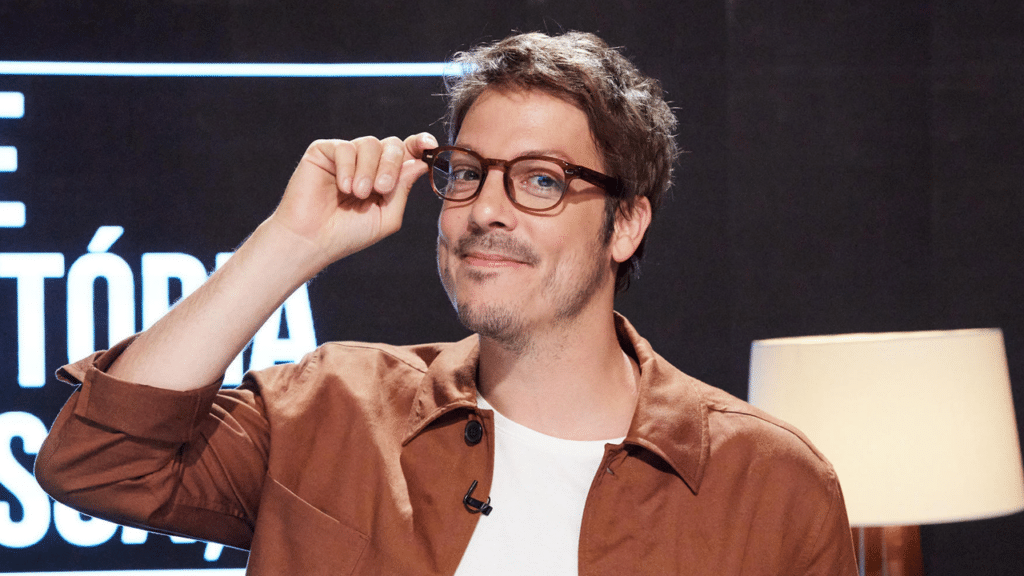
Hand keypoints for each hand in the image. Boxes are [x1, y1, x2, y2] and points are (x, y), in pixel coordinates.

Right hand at [269, 133, 437, 270]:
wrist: (312, 240)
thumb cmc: (348, 234)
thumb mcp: (386, 217)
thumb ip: (403, 190)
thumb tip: (420, 163)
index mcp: (385, 177)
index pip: (407, 152)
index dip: (420, 144)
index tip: (430, 144)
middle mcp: (367, 163)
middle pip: (392, 144)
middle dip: (391, 165)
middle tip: (382, 189)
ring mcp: (346, 156)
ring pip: (370, 143)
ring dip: (368, 170)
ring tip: (358, 194)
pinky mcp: (324, 152)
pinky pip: (346, 147)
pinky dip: (348, 168)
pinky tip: (342, 188)